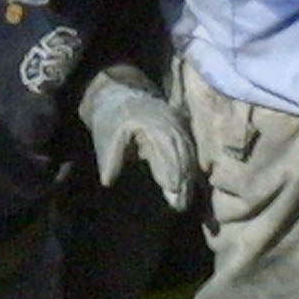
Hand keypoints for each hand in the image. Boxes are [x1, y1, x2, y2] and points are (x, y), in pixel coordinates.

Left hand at [79, 68, 196, 213]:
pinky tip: (191, 184)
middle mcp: (170, 125)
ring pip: (189, 153)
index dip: (171, 173)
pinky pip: (191, 150)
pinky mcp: (181, 130)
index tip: (174, 192)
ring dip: (189, 177)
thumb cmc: (111, 119)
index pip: (166, 153)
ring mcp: (178, 125)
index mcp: (152, 126)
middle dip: (183, 180)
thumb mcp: (106, 138)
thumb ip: (110, 159)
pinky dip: (191, 168)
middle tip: (183, 205)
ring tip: (187, 200)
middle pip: (182, 155)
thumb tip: (108, 182)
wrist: (119, 93)